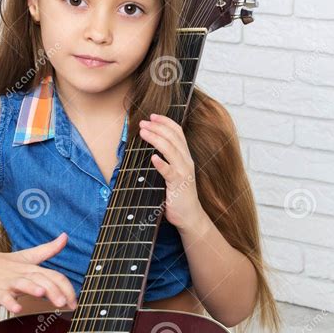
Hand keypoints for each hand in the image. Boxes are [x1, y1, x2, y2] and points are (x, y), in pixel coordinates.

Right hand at [0, 232, 76, 314]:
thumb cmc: (5, 264)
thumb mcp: (28, 256)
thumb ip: (48, 249)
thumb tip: (65, 236)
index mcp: (33, 268)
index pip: (54, 275)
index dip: (66, 288)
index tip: (74, 302)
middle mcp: (23, 274)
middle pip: (41, 280)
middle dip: (54, 291)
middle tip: (64, 303)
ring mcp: (9, 282)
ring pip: (23, 284)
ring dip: (32, 288)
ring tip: (42, 294)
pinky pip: (4, 297)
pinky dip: (10, 302)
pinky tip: (17, 308)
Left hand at [139, 113, 203, 232]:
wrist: (190, 216)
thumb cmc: (178, 195)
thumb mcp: (174, 173)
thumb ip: (167, 161)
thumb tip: (150, 150)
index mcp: (185, 157)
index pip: (178, 132)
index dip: (165, 122)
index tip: (152, 116)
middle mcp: (186, 161)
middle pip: (173, 137)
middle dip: (157, 127)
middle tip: (143, 122)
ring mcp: (183, 172)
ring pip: (171, 150)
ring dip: (156, 139)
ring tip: (143, 132)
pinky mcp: (179, 185)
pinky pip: (169, 172)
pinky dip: (161, 164)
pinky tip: (152, 158)